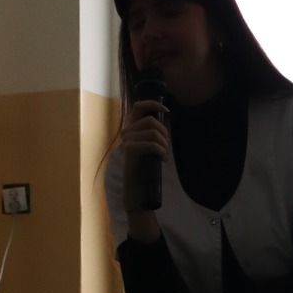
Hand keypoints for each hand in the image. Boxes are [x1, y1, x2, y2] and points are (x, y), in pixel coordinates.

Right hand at [120, 96, 168, 216]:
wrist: (136, 189)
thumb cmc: (144, 168)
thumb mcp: (149, 145)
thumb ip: (152, 132)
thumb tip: (163, 118)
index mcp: (131, 128)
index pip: (139, 106)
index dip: (153, 104)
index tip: (166, 110)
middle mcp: (126, 132)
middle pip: (151, 120)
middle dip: (164, 132)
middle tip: (165, 146)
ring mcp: (127, 141)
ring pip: (152, 132)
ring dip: (163, 144)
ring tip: (164, 154)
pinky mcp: (130, 150)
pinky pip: (151, 144)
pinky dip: (161, 151)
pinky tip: (163, 159)